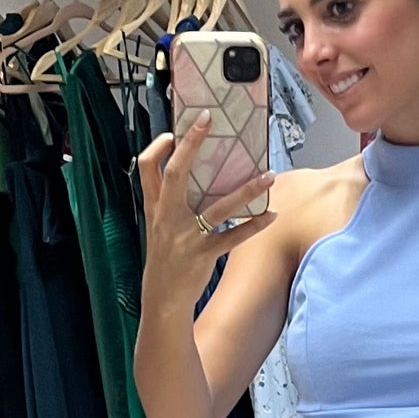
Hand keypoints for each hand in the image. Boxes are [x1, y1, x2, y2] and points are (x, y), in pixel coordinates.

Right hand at [137, 111, 275, 300]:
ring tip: (269, 175)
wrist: (163, 297)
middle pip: (176, 174)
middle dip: (190, 144)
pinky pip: (233, 237)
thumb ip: (168, 200)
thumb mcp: (157, 225)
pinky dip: (254, 226)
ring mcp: (186, 237)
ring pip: (218, 207)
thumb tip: (190, 172)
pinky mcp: (204, 255)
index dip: (158, 147)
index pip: (147, 168)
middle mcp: (167, 218)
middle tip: (207, 120)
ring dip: (246, 190)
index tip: (174, 132)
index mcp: (155, 207)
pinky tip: (271, 215)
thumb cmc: (164, 257)